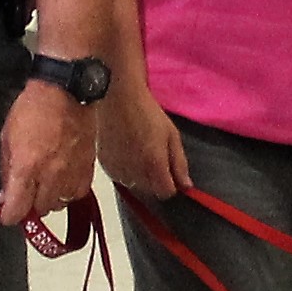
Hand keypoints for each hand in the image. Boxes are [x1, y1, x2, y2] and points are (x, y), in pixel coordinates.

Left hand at [0, 83, 95, 228]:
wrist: (65, 91)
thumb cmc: (33, 109)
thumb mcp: (7, 137)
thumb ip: (6, 170)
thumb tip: (4, 196)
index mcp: (26, 168)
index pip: (17, 210)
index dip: (10, 216)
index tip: (8, 214)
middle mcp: (50, 176)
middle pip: (39, 210)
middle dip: (29, 205)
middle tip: (26, 193)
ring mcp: (71, 173)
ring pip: (59, 204)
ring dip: (49, 199)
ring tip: (45, 184)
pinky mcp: (87, 169)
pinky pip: (77, 194)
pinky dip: (68, 192)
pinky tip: (62, 180)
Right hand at [98, 82, 189, 199]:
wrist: (118, 98)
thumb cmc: (146, 112)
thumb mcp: (172, 135)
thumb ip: (179, 164)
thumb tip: (186, 186)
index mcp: (154, 165)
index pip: (166, 192)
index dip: (171, 184)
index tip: (171, 174)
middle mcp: (135, 172)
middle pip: (151, 190)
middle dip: (156, 178)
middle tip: (154, 154)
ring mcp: (117, 169)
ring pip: (134, 185)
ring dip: (139, 175)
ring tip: (139, 150)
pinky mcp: (105, 165)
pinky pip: (119, 177)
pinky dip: (125, 169)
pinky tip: (126, 151)